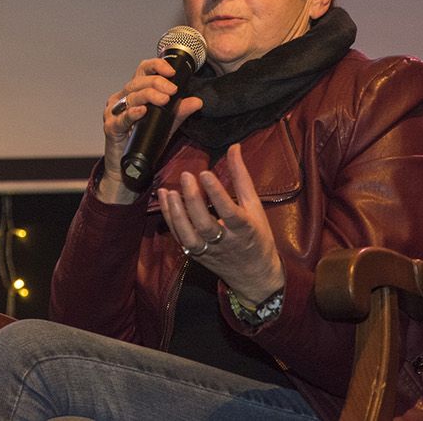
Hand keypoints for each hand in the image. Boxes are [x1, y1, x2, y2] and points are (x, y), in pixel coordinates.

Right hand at [96, 58, 202, 203]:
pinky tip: (142, 111)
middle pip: (137, 82)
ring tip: (164, 99)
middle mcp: (121, 99)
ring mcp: (113, 113)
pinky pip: (121, 119)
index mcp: (133, 93)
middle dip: (156, 83)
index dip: (156, 66)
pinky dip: (132, 114)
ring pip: (130, 97)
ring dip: (148, 95)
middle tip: (172, 90)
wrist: (128, 169)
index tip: (171, 71)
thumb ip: (179, 112)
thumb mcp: (166, 124)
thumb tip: (197, 101)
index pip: (142, 71)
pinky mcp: (110, 128)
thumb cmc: (143, 142)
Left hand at [156, 145, 283, 305]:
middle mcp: (226, 242)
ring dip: (176, 214)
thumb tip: (234, 147)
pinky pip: (180, 239)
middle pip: (206, 225)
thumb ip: (242, 177)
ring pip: (190, 237)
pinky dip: (170, 220)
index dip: (217, 193)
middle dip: (193, 200)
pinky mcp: (197, 256)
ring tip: (169, 192)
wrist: (256, 275)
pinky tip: (164, 199)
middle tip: (186, 176)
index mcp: (245, 229)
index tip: (205, 172)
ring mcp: (210, 251)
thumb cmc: (257, 235)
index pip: (229, 212)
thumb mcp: (254, 206)